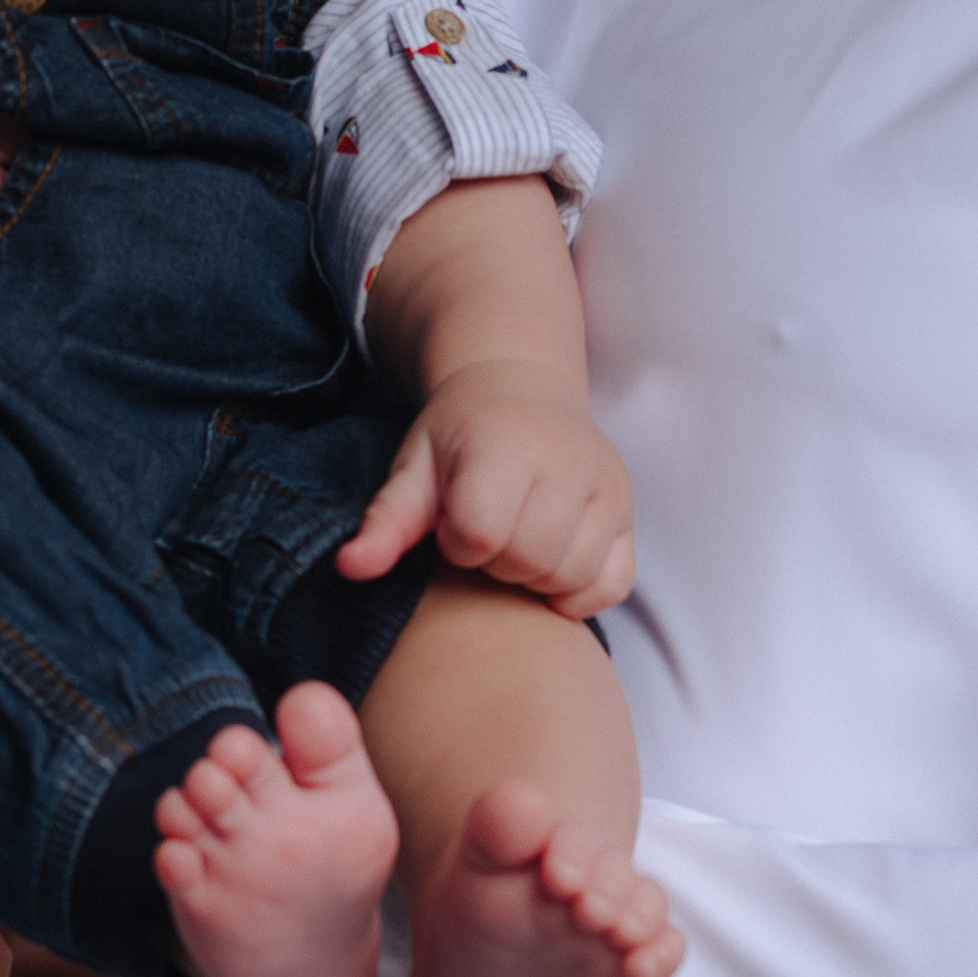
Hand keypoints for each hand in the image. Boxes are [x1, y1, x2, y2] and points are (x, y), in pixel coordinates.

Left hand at [336, 359, 635, 617]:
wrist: (519, 387)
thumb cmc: (459, 433)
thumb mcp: (414, 465)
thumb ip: (386, 520)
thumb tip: (349, 568)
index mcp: (505, 444)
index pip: (481, 534)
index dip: (458, 542)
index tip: (452, 522)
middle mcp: (567, 461)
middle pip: (529, 560)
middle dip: (497, 562)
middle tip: (485, 534)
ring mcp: (607, 486)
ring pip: (572, 576)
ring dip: (535, 576)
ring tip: (515, 541)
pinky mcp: (628, 510)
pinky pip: (613, 584)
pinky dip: (580, 589)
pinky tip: (549, 564)